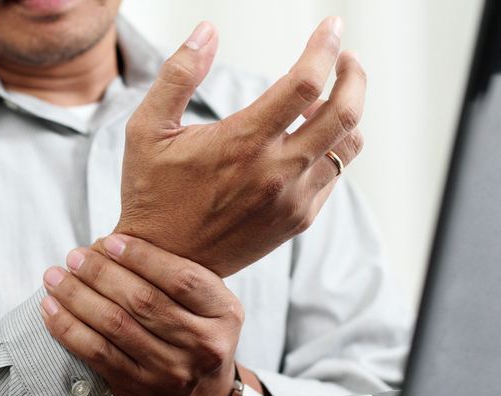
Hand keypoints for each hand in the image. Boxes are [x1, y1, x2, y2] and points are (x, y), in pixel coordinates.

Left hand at [40, 234, 244, 395]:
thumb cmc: (198, 337)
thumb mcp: (211, 306)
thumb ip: (179, 277)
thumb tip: (117, 243)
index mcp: (223, 314)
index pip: (182, 279)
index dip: (143, 257)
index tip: (111, 241)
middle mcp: (202, 343)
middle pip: (143, 301)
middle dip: (101, 273)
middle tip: (75, 256)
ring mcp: (170, 370)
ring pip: (115, 325)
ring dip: (77, 297)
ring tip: (56, 278)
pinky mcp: (139, 388)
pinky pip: (97, 354)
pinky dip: (69, 328)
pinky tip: (53, 310)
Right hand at [111, 17, 364, 276]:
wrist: (164, 263)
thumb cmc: (152, 194)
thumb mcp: (147, 129)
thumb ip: (177, 75)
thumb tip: (207, 31)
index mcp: (242, 143)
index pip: (305, 83)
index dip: (323, 47)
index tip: (329, 27)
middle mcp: (276, 173)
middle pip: (345, 112)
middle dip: (354, 75)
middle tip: (346, 58)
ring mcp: (292, 200)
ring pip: (347, 146)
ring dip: (346, 114)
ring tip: (324, 101)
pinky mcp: (297, 220)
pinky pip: (334, 176)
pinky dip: (331, 149)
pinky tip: (307, 140)